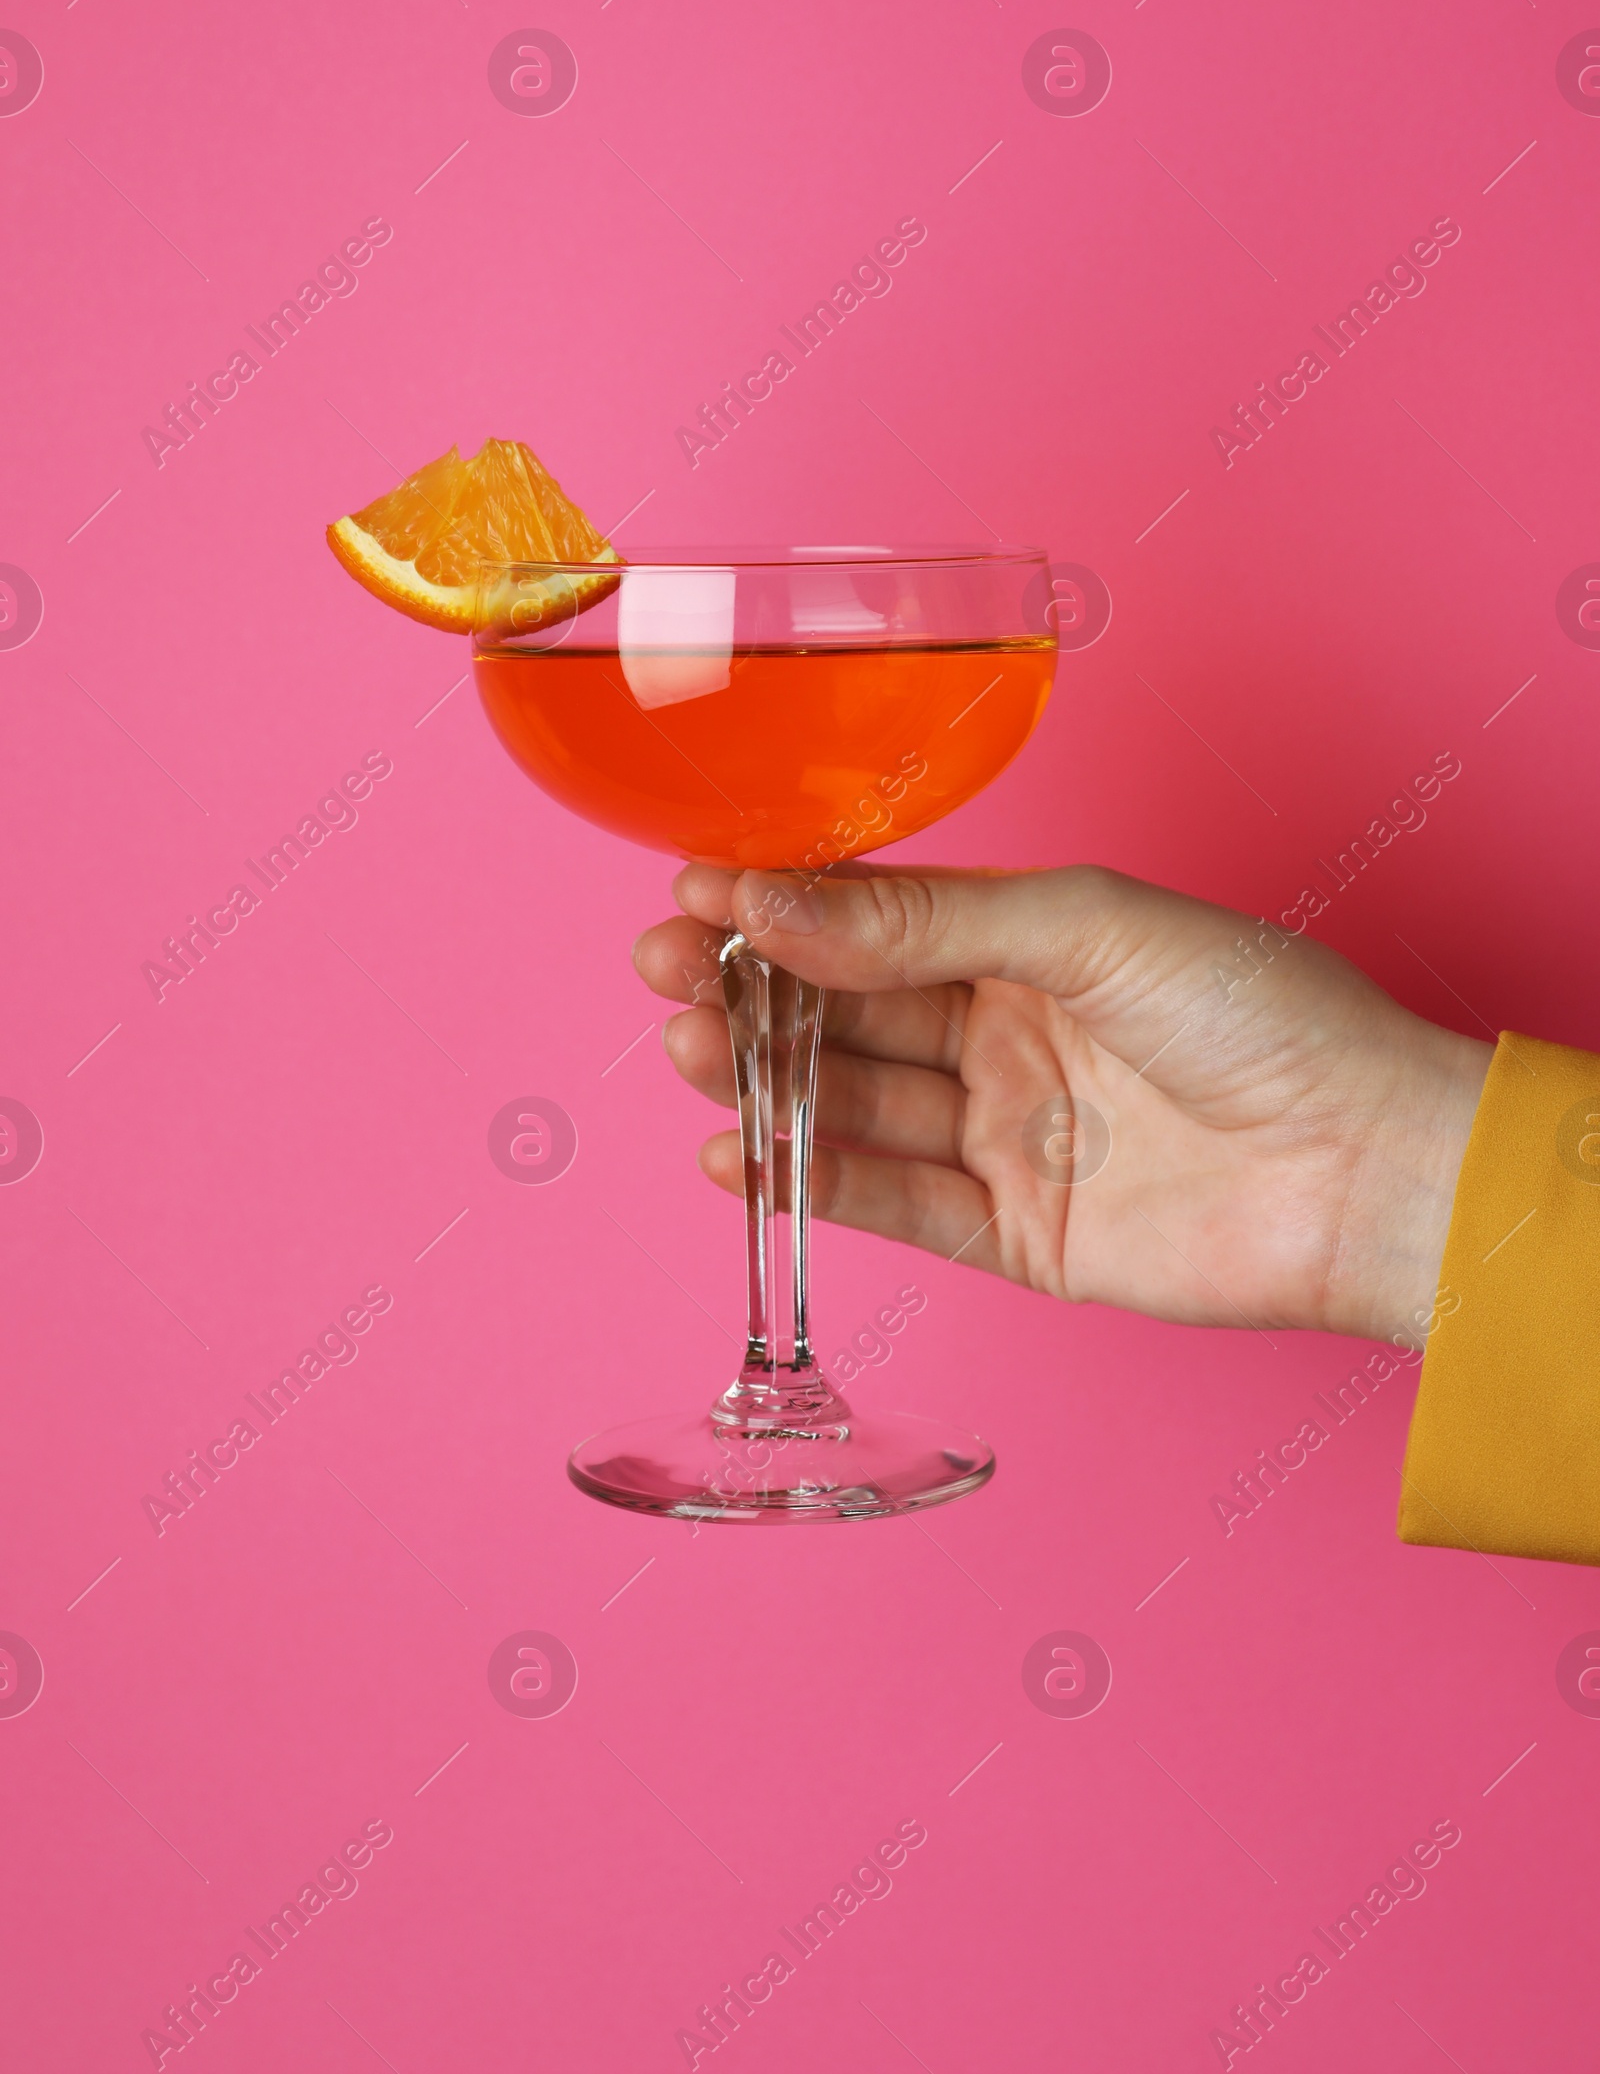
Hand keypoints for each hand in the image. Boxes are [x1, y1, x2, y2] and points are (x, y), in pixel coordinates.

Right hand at [632, 863, 1491, 1347]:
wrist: (1369, 1163)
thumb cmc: (1263, 1013)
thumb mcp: (1087, 925)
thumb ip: (927, 920)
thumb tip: (778, 899)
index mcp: (1033, 945)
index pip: (874, 921)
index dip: (780, 907)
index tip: (689, 892)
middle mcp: (1011, 1036)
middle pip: (847, 1013)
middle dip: (749, 989)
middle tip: (663, 971)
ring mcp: (1009, 1137)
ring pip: (855, 1104)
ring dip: (764, 1077)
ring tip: (688, 1048)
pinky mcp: (1018, 1236)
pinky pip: (893, 1202)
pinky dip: (812, 1178)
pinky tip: (737, 1147)